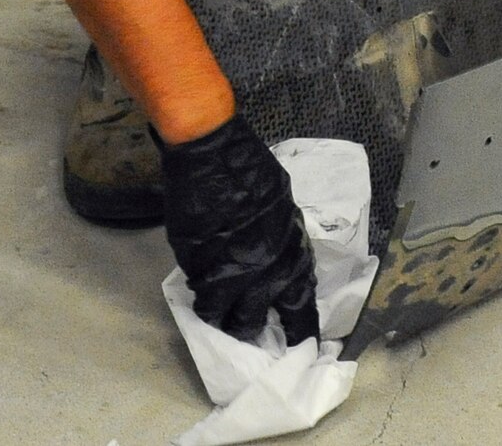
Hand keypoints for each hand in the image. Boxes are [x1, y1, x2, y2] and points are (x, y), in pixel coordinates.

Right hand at [157, 112, 319, 343]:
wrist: (212, 154)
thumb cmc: (249, 170)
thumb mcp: (282, 205)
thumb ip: (284, 240)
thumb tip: (282, 261)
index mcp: (292, 254)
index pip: (302, 308)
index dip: (300, 331)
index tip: (299, 347)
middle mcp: (265, 272)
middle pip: (258, 323)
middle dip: (252, 330)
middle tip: (246, 329)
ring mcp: (230, 274)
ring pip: (226, 319)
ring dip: (222, 318)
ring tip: (218, 309)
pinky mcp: (199, 270)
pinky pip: (200, 298)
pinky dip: (200, 298)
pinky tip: (201, 285)